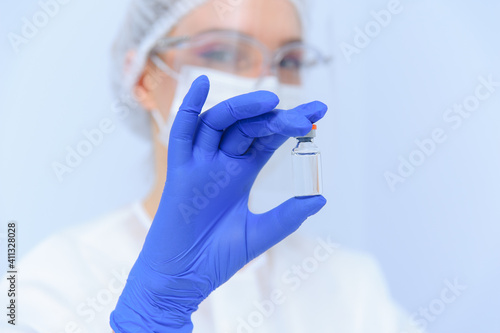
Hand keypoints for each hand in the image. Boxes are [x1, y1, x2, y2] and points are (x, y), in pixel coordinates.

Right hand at [110, 75, 327, 331]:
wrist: (184, 279)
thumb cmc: (217, 258)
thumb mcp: (260, 234)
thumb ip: (288, 216)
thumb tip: (320, 198)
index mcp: (240, 173)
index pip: (268, 138)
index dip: (290, 124)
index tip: (318, 113)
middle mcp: (221, 163)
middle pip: (248, 127)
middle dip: (276, 117)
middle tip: (305, 115)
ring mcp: (199, 165)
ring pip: (219, 123)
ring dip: (243, 108)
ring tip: (270, 100)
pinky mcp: (178, 172)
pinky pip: (181, 133)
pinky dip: (189, 108)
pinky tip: (203, 84)